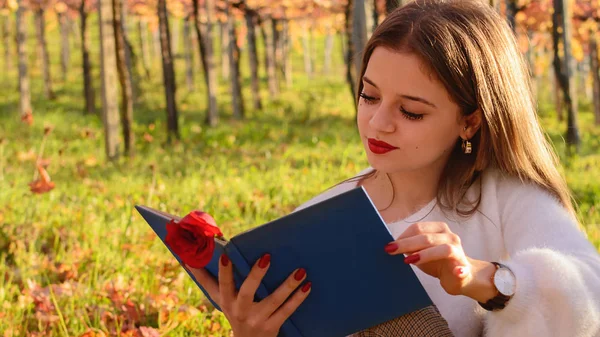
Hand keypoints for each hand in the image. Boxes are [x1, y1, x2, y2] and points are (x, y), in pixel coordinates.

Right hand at [187, 254, 311, 336]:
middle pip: (248, 292)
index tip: (225, 256)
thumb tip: (186, 259)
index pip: (223, 284)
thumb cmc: (233, 312)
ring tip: (300, 270)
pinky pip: (287, 312)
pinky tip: (307, 286)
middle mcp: (240, 311)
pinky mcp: (272, 327)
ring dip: (287, 285)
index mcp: (227, 301)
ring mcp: (257, 320)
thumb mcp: (218, 298)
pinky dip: (298, 299)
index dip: (223, 271)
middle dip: (256, 275)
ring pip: (273, 301)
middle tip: (267, 257)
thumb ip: (205, 279)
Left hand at [384, 222, 497, 302]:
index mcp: (438, 229)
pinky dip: (459, 271)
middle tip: (391, 250)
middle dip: (407, 243)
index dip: (403, 236)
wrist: (462, 277)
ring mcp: (458, 251)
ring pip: (444, 248)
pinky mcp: (464, 267)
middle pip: (427, 237)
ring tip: (410, 260)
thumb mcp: (420, 252)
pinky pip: (462, 268)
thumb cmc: (437, 262)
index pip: (418, 228)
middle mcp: (449, 236)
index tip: (389, 245)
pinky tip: (457, 273)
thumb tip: (389, 246)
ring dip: (425, 254)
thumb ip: (409, 247)